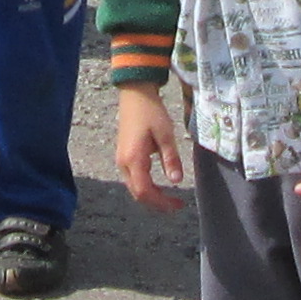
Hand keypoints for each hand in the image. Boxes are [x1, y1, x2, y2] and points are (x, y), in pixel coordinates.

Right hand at [111, 85, 186, 212]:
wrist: (135, 95)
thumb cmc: (151, 112)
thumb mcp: (166, 134)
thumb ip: (171, 159)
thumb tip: (176, 181)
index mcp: (133, 159)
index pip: (145, 191)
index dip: (161, 202)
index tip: (178, 204)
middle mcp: (124, 163)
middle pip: (138, 194)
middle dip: (157, 203)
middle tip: (176, 205)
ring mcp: (121, 160)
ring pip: (134, 188)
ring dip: (151, 196)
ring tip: (169, 198)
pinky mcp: (124, 156)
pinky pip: (133, 179)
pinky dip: (146, 187)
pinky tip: (158, 186)